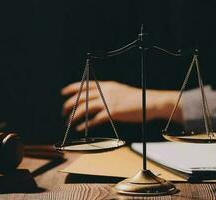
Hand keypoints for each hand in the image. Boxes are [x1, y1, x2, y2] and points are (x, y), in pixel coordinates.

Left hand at [62, 81, 181, 130]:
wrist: (151, 102)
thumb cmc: (139, 99)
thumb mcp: (121, 91)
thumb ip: (110, 93)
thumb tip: (100, 98)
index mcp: (107, 85)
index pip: (85, 84)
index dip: (73, 88)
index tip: (64, 92)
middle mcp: (105, 91)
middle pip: (81, 96)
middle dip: (69, 104)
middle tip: (64, 112)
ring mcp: (108, 102)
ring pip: (85, 108)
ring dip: (74, 116)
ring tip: (69, 122)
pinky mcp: (112, 112)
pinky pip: (94, 119)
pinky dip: (85, 124)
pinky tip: (80, 128)